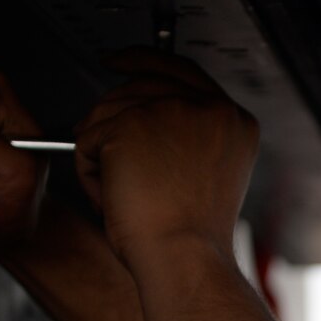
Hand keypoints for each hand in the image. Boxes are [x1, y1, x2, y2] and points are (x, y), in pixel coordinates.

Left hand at [72, 50, 260, 268]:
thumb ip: (186, 137)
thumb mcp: (204, 176)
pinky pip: (87, 139)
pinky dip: (89, 173)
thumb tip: (139, 118)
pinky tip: (115, 198)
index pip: (183, 72)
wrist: (185, 260)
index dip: (145, 61)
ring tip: (127, 196)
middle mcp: (209, 108)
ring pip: (109, 112)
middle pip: (139, 83)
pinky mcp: (131, 123)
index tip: (118, 61)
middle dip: (111, 117)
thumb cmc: (193, 239)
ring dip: (103, 156)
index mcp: (233, 122)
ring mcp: (170, 111)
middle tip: (96, 145)